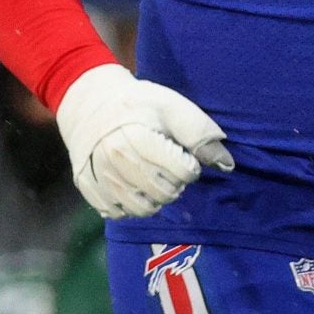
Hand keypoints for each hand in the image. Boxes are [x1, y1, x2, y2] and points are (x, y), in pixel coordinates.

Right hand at [55, 65, 230, 220]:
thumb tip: (226, 165)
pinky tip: (132, 187)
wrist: (90, 101)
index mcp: (139, 138)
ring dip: (155, 199)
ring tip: (152, 179)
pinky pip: (116, 213)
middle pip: (165, 193)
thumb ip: (201, 135)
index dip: (191, 166)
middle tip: (168, 168)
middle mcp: (115, 160)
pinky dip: (129, 206)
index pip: (185, 172)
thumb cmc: (139, 104)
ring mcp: (99, 176)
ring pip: (142, 209)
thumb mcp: (173, 107)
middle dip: (176, 184)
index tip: (181, 154)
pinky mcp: (87, 186)